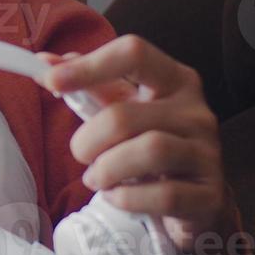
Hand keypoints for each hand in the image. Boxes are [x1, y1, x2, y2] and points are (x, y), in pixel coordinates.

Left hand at [34, 35, 241, 254]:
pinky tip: (118, 197)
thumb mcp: (125, 110)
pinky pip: (163, 195)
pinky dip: (128, 198)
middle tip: (80, 154)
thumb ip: (90, 86)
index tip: (50, 81)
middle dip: (88, 140)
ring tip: (97, 178)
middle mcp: (196, 111)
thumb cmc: (151, 146)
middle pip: (125, 114)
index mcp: (175, 80)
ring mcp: (207, 153)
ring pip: (149, 150)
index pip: (133, 53)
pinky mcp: (210, 194)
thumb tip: (44, 63)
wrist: (194, 201)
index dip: (88, 66)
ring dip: (107, 170)